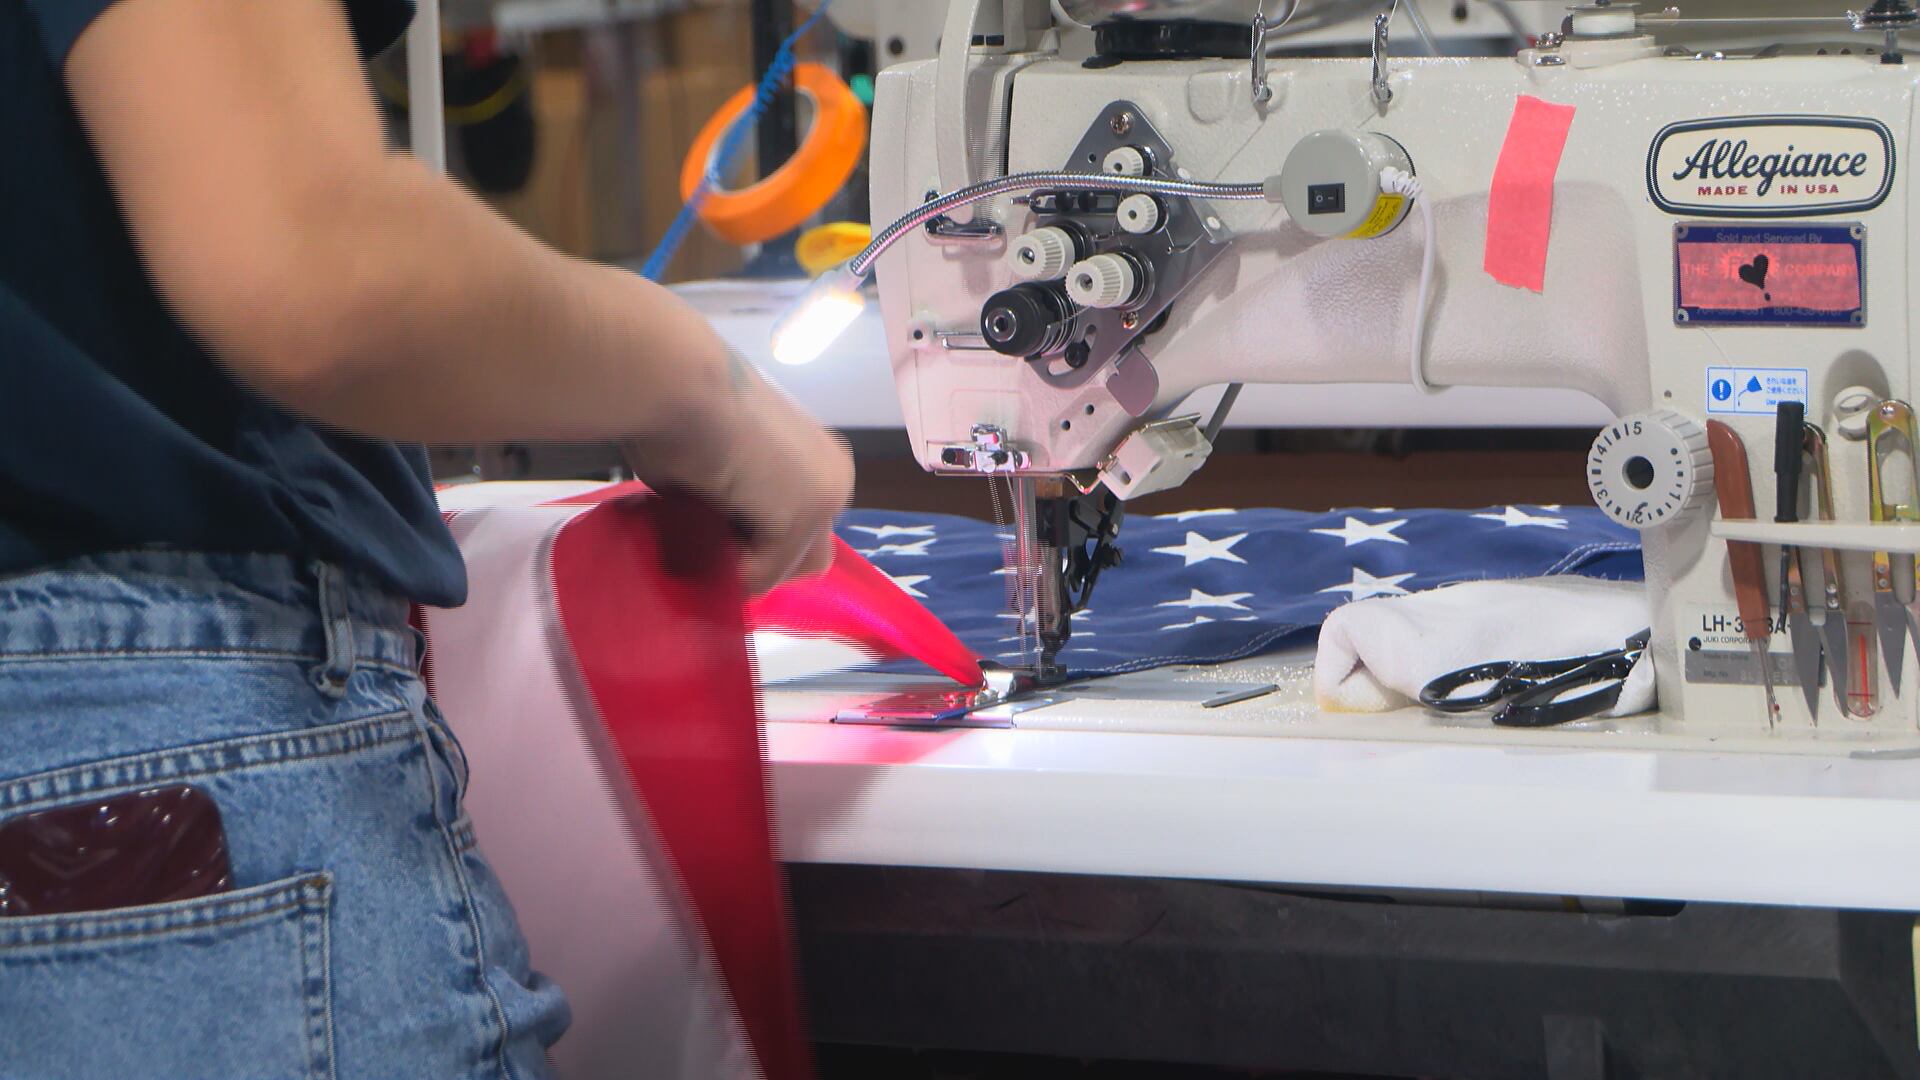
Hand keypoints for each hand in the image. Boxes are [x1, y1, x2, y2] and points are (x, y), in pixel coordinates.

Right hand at [621, 351, 853, 594]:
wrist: (679, 381)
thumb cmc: (681, 405)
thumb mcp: (720, 464)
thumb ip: (734, 502)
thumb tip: (718, 539)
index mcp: (819, 458)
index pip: (802, 529)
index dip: (755, 539)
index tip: (712, 530)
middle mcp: (835, 477)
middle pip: (807, 556)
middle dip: (761, 559)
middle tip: (711, 541)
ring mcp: (824, 500)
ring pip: (785, 570)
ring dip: (740, 565)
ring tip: (696, 533)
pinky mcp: (801, 519)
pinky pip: (759, 575)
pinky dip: (723, 568)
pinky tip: (698, 530)